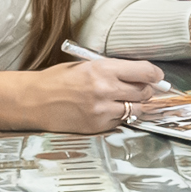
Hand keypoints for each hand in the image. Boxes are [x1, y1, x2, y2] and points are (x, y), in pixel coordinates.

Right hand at [0, 54, 172, 134]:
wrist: (33, 100)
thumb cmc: (57, 80)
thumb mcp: (86, 65)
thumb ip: (112, 70)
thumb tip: (139, 74)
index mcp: (102, 68)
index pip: (144, 71)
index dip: (155, 74)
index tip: (157, 76)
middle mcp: (104, 89)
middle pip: (145, 92)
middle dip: (147, 90)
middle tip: (141, 89)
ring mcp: (101, 110)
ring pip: (136, 109)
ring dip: (136, 105)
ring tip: (126, 100)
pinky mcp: (97, 126)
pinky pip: (120, 121)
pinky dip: (120, 116)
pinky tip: (109, 110)